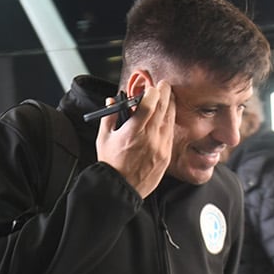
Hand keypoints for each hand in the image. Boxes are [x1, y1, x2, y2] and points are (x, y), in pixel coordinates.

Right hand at [96, 80, 173, 198]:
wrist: (120, 188)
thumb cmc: (110, 165)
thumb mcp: (103, 139)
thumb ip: (109, 116)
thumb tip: (112, 100)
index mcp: (133, 132)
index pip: (148, 105)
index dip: (152, 92)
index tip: (152, 86)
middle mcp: (149, 138)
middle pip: (162, 109)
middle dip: (164, 93)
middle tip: (164, 84)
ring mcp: (160, 147)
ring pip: (170, 120)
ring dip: (170, 105)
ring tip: (168, 96)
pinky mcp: (166, 155)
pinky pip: (170, 133)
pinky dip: (169, 122)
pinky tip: (167, 116)